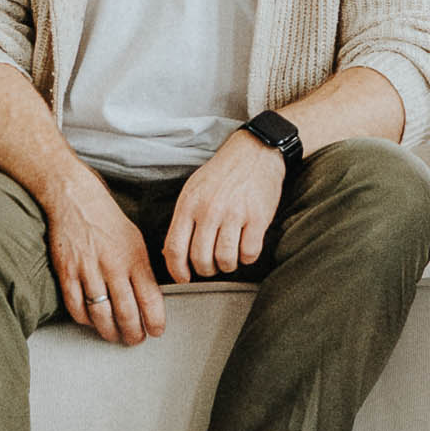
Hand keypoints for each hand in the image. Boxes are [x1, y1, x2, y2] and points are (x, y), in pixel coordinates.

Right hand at [46, 177, 167, 344]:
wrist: (75, 200)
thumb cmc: (108, 220)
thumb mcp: (135, 240)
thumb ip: (143, 268)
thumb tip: (153, 295)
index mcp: (134, 258)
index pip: (150, 299)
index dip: (155, 321)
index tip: (157, 331)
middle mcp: (113, 266)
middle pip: (126, 312)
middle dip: (134, 333)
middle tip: (136, 339)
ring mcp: (88, 271)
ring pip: (101, 315)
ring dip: (110, 331)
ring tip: (115, 335)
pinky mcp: (67, 273)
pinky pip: (76, 307)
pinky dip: (85, 319)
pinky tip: (92, 321)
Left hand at [164, 132, 287, 281]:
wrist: (254, 152)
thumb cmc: (221, 174)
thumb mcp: (192, 191)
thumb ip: (182, 221)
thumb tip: (172, 254)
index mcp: (189, 205)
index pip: (175, 249)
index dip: (178, 271)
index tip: (184, 278)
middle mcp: (209, 210)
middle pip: (201, 259)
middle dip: (206, 271)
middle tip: (212, 267)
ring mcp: (234, 214)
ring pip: (225, 260)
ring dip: (228, 266)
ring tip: (229, 258)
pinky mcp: (258, 217)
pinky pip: (249, 253)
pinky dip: (247, 257)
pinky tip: (246, 248)